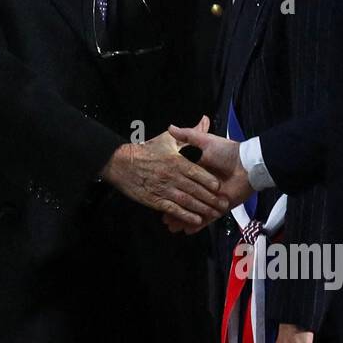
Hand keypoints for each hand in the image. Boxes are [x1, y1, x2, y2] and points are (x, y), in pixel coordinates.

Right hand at [100, 118, 227, 228]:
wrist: (120, 162)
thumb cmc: (145, 150)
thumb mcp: (167, 139)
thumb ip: (188, 133)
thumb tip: (205, 121)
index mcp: (176, 161)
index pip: (197, 173)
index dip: (208, 180)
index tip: (218, 186)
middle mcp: (172, 176)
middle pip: (195, 189)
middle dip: (210, 198)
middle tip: (222, 204)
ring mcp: (164, 189)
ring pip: (187, 201)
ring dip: (201, 209)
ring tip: (213, 214)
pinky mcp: (155, 200)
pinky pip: (173, 209)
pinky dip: (185, 216)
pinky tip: (196, 221)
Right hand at [166, 122, 252, 230]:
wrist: (249, 165)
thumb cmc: (228, 152)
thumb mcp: (205, 141)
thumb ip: (189, 134)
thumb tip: (171, 127)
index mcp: (197, 172)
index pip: (180, 184)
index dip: (169, 190)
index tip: (157, 194)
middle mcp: (203, 187)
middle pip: (185, 200)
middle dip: (174, 211)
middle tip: (162, 220)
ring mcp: (211, 199)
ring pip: (193, 211)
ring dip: (182, 220)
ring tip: (170, 227)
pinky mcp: (220, 208)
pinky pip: (206, 219)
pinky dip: (197, 225)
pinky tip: (186, 231)